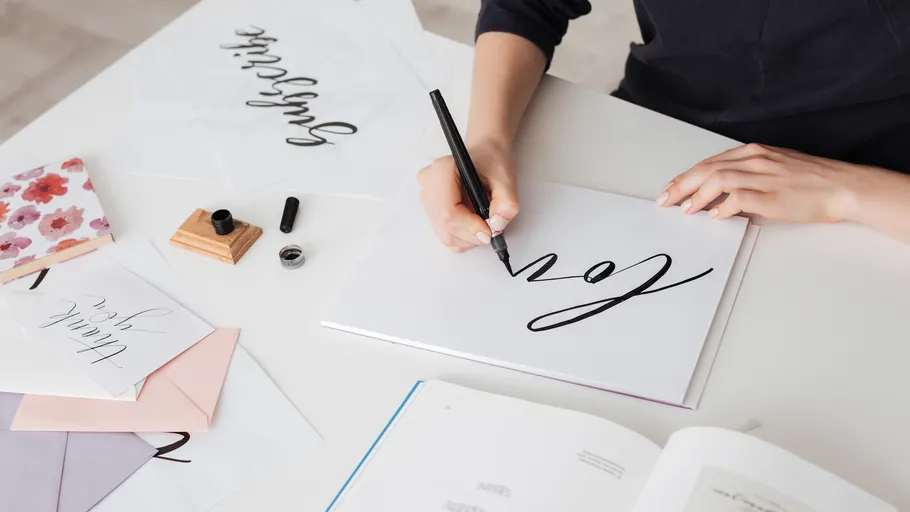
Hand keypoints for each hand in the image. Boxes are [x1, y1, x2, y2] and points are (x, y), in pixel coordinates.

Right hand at [417, 140, 519, 251]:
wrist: (485, 152)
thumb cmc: (492, 160)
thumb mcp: (506, 179)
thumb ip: (506, 203)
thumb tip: (496, 225)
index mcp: (443, 170)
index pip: (449, 212)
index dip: (470, 228)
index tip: (489, 231)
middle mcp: (430, 184)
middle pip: (445, 228)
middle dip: (472, 235)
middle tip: (492, 227)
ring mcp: (427, 197)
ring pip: (445, 235)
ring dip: (469, 236)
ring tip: (484, 218)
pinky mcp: (431, 209)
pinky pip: (446, 234)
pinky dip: (464, 236)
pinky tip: (474, 220)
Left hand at [657, 143, 862, 222]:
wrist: (843, 186)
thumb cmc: (811, 180)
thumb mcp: (774, 170)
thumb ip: (747, 178)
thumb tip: (720, 196)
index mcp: (754, 152)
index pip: (710, 162)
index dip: (686, 176)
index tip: (671, 189)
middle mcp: (755, 160)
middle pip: (707, 169)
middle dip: (681, 185)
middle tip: (665, 200)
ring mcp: (763, 176)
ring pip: (718, 179)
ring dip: (697, 196)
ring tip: (685, 209)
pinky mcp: (772, 195)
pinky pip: (738, 197)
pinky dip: (722, 206)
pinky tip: (713, 215)